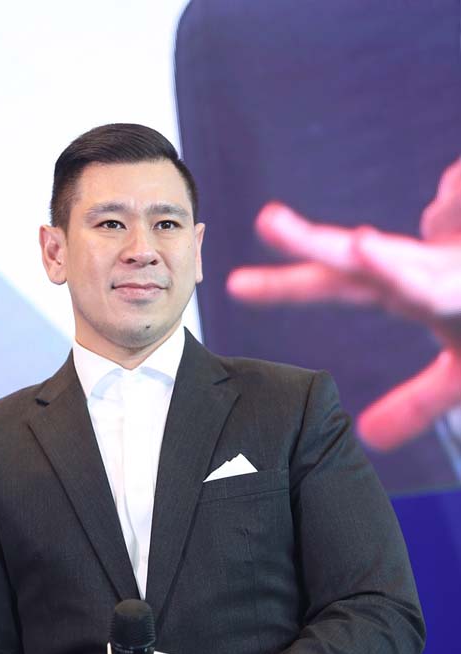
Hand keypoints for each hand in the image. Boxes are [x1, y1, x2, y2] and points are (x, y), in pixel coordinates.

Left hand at [226, 159, 460, 450]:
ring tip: (365, 249)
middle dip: (320, 244)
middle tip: (267, 222)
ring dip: (400, 261)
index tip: (233, 285)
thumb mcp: (460, 375)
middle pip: (362, 259)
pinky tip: (456, 199)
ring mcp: (459, 240)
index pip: (336, 284)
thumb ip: (416, 403)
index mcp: (403, 285)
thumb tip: (369, 438)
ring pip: (428, 250)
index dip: (286, 285)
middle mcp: (424, 260)